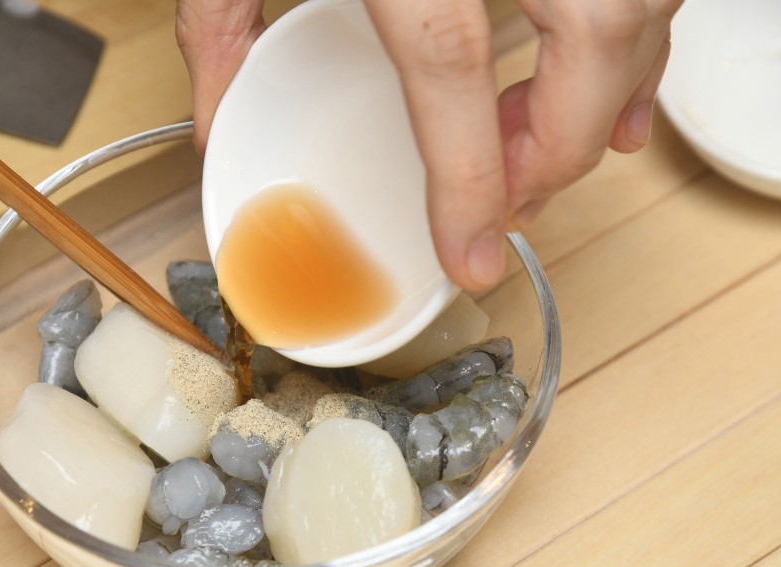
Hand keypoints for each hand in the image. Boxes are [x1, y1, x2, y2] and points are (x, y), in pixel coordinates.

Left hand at [177, 0, 681, 290]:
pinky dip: (640, 39)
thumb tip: (216, 118)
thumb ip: (223, 20)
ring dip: (607, 98)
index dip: (471, 179)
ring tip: (547, 150)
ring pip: (643, 10)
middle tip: (510, 200)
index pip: (454, 67)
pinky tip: (615, 80)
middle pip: (590, 46)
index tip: (473, 249)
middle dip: (558, 150)